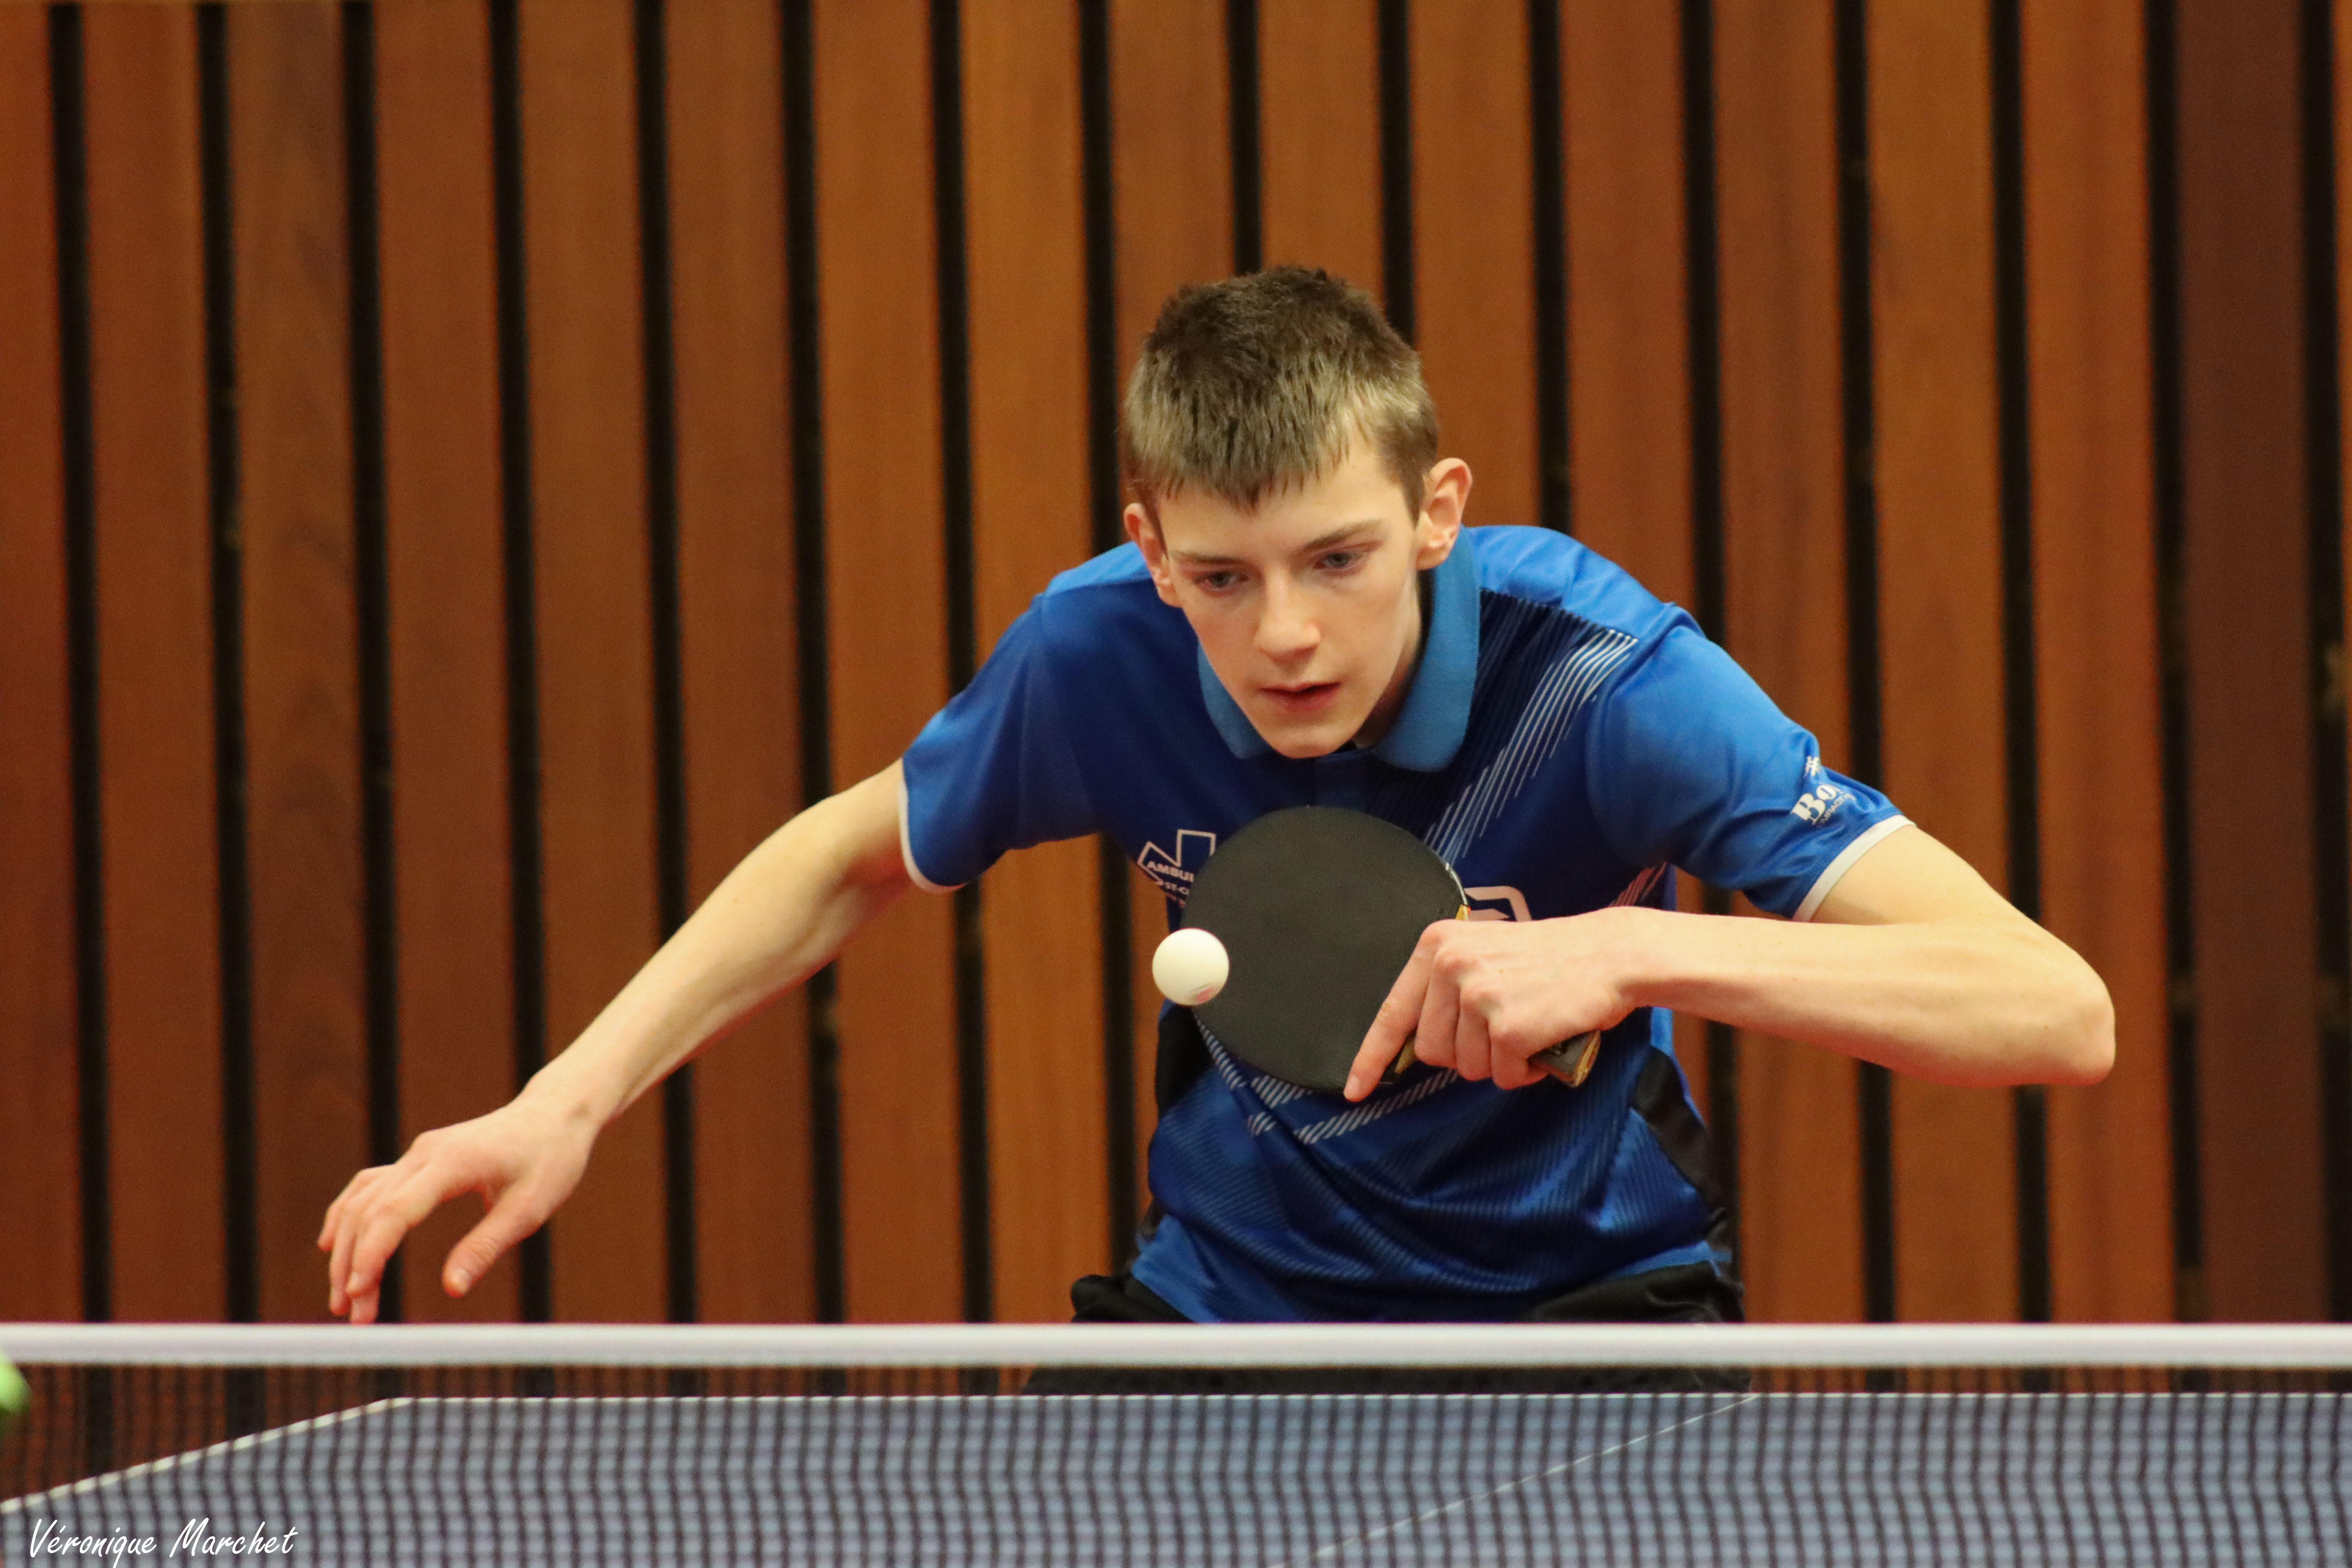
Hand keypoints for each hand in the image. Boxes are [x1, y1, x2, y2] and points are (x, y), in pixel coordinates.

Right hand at [317, 1093, 596, 1323]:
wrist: (555, 1114)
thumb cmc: (550, 1159)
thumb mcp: (529, 1209)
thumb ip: (487, 1246)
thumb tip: (452, 1289)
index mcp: (452, 1163)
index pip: (394, 1211)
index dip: (370, 1254)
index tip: (357, 1293)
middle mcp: (425, 1153)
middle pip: (369, 1211)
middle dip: (354, 1265)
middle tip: (354, 1316)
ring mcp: (419, 1153)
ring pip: (363, 1200)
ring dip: (347, 1247)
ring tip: (344, 1297)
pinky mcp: (420, 1159)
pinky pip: (371, 1185)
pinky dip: (350, 1215)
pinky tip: (334, 1243)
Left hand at [1344, 909, 1640, 1099]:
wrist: (1612, 953)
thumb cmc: (1551, 960)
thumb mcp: (1485, 954)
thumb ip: (1447, 989)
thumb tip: (1415, 1047)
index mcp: (1438, 945)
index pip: (1392, 1012)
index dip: (1372, 1057)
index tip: (1355, 1089)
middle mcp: (1451, 965)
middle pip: (1432, 1050)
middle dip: (1467, 1054)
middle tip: (1505, 1028)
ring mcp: (1478, 996)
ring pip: (1467, 1068)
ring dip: (1500, 1062)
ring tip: (1530, 1028)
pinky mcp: (1509, 1026)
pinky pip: (1502, 1076)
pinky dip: (1525, 1071)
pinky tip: (1545, 1040)